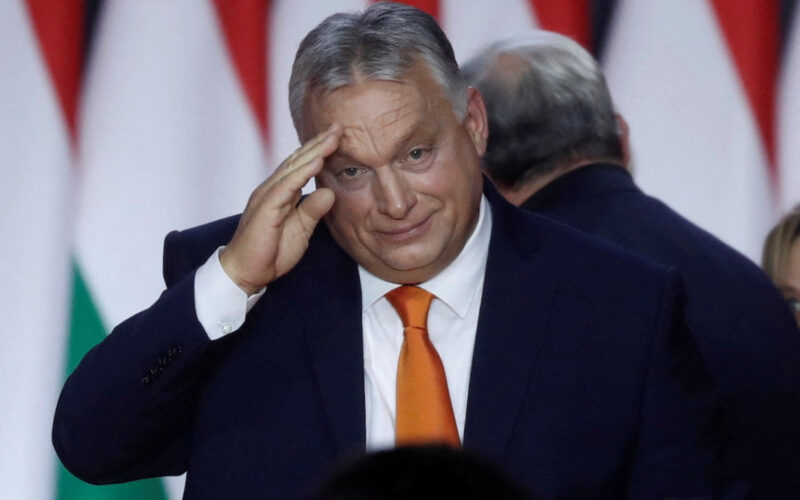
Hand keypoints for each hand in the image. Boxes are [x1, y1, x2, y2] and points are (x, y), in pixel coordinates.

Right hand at [220, 124, 341, 293]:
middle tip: (339, 126)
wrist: (246, 272)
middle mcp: (273, 188)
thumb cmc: (271, 252)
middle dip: (319, 143)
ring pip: (293, 168)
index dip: (320, 150)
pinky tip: (316, 162)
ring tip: (332, 137)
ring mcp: (267, 196)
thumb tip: (329, 192)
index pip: (302, 166)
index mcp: (282, 192)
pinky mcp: (265, 208)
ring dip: (314, 151)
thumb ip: (313, 210)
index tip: (339, 137)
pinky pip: (286, 186)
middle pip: (298, 160)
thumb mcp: (301, 229)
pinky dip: (302, 173)